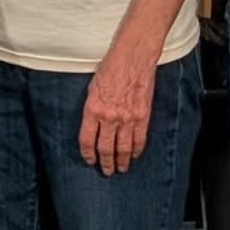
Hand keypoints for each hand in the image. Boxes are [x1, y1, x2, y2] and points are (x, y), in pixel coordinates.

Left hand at [79, 44, 154, 173]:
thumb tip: (92, 125)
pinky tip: (133, 156)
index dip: (87, 154)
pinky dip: (136, 150)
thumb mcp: (92, 88)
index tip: (89, 160)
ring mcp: (127, 118)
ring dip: (121, 161)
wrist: (132, 58)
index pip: (87, 140)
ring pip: (122, 148)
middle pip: (105, 148)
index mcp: (92, 110)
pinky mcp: (142, 116)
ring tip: (120, 169)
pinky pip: (139, 139)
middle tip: (106, 171)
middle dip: (105, 162)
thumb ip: (92, 109)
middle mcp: (109, 117)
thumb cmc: (110, 69)